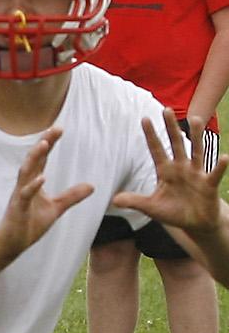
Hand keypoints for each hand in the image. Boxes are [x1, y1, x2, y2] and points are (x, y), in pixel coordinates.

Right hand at [0, 126, 93, 260]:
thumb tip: (92, 186)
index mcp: (32, 183)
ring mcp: (19, 196)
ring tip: (44, 144)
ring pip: (26, 173)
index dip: (49, 144)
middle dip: (43, 144)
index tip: (58, 129)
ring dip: (34, 158)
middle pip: (34, 160)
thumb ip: (71, 196)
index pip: (41, 160)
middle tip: (54, 129)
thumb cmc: (29, 226)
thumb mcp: (55, 209)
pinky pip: (24, 195)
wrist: (10, 244)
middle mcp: (24, 185)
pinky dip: (32, 186)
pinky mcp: (17, 209)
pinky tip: (41, 178)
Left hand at [113, 109, 227, 235]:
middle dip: (171, 128)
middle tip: (166, 110)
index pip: (156, 150)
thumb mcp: (151, 207)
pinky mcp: (209, 185)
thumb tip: (114, 200)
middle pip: (176, 144)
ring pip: (197, 152)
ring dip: (196, 137)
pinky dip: (220, 167)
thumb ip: (135, 201)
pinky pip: (215, 174)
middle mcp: (181, 168)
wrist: (196, 222)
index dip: (150, 135)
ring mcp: (196, 174)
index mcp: (165, 171)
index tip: (144, 119)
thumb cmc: (173, 211)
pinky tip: (224, 157)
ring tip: (195, 120)